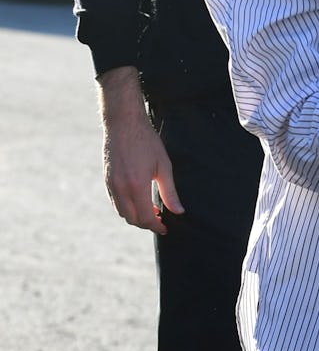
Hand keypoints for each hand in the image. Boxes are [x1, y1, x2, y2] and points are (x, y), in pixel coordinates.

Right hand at [97, 67, 183, 233]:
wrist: (123, 123)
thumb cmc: (146, 141)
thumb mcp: (164, 166)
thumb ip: (170, 192)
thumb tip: (179, 212)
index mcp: (136, 186)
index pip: (145, 218)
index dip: (156, 226)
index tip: (165, 227)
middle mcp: (120, 188)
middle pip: (132, 219)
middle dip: (146, 224)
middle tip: (160, 220)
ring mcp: (110, 185)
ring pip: (122, 212)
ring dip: (135, 216)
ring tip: (151, 210)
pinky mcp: (106, 179)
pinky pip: (115, 202)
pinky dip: (126, 207)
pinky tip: (138, 200)